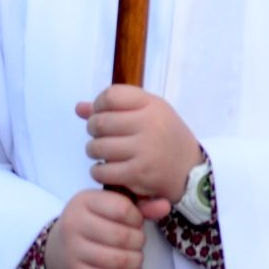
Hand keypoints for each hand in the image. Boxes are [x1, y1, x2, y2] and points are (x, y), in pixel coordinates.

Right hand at [44, 189, 155, 268]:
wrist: (59, 246)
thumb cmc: (94, 220)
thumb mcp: (111, 204)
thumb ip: (140, 205)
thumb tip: (165, 206)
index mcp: (84, 200)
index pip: (122, 208)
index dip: (137, 217)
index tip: (137, 221)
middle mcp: (74, 223)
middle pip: (121, 236)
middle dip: (139, 240)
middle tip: (139, 240)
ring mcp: (72, 250)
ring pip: (117, 260)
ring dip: (136, 260)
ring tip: (137, 256)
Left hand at [78, 84, 203, 203]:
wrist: (189, 169)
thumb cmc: (164, 137)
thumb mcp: (148, 114)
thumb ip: (115, 109)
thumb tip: (79, 107)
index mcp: (151, 104)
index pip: (111, 95)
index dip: (98, 104)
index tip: (102, 113)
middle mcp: (149, 123)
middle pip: (100, 121)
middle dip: (93, 129)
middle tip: (99, 136)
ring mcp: (144, 149)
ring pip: (98, 147)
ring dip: (93, 151)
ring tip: (102, 152)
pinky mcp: (138, 173)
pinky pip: (103, 171)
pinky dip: (98, 171)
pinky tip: (106, 169)